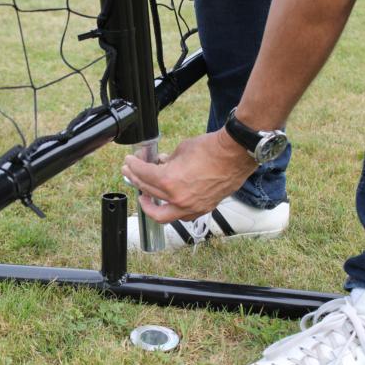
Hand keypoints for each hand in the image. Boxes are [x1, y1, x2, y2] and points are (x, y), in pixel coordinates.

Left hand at [121, 128, 257, 222]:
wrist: (235, 154)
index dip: (133, 166)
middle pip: (148, 191)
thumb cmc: (211, 149)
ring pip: (161, 213)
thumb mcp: (181, 150)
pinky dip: (169, 209)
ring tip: (143, 194)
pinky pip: (179, 215)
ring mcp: (190, 207)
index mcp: (169, 181)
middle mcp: (177, 199)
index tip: (129, 162)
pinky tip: (165, 201)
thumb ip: (166, 160)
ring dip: (149, 204)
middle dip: (136, 180)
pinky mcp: (201, 209)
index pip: (143, 175)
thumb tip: (160, 163)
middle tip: (130, 172)